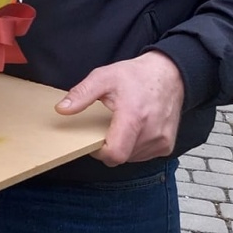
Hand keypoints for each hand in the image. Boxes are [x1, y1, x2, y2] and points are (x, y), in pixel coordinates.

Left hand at [56, 51, 184, 166]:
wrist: (170, 74)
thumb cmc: (137, 76)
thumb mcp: (103, 77)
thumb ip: (81, 94)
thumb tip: (62, 109)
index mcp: (133, 117)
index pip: (115, 154)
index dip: (99, 153)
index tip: (93, 142)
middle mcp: (151, 133)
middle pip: (121, 157)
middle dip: (109, 146)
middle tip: (108, 126)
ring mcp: (162, 141)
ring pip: (132, 158)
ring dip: (123, 146)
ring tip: (124, 124)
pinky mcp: (167, 145)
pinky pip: (144, 155)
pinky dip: (135, 147)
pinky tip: (136, 129)